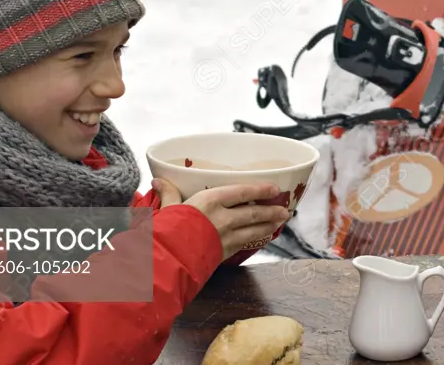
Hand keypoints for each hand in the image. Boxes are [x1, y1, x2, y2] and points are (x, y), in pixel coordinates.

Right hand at [152, 178, 290, 260]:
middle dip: (271, 211)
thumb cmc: (167, 232)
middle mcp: (223, 218)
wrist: (167, 261)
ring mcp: (226, 237)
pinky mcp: (225, 253)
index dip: (260, 190)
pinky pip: (246, 244)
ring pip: (254, 230)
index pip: (242, 192)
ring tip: (280, 221)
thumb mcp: (167, 209)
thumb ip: (169, 194)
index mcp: (211, 201)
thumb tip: (159, 180)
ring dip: (269, 225)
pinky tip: (263, 237)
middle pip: (253, 213)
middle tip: (284, 209)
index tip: (274, 188)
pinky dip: (257, 239)